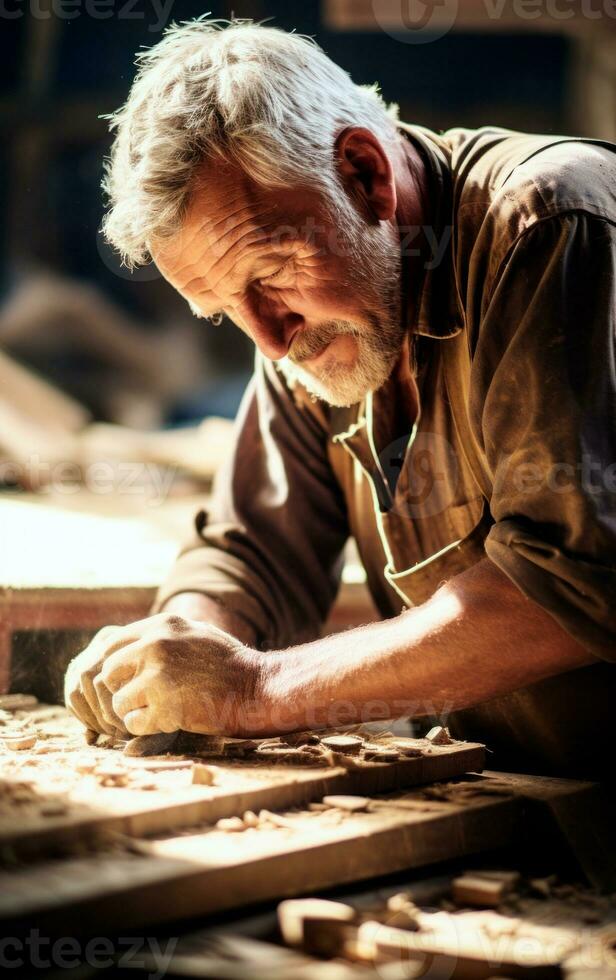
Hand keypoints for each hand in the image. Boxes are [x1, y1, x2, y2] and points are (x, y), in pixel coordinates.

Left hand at [64, 613, 258, 736]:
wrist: (258, 688)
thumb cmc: (230, 665)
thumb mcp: (195, 634)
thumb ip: (162, 636)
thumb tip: (132, 645)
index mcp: (162, 625)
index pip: (111, 645)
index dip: (115, 668)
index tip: (128, 683)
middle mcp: (155, 645)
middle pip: (108, 673)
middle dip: (119, 691)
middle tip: (138, 702)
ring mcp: (159, 675)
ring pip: (117, 701)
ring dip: (132, 712)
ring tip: (157, 712)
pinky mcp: (165, 706)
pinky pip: (132, 723)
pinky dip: (144, 729)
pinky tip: (166, 723)